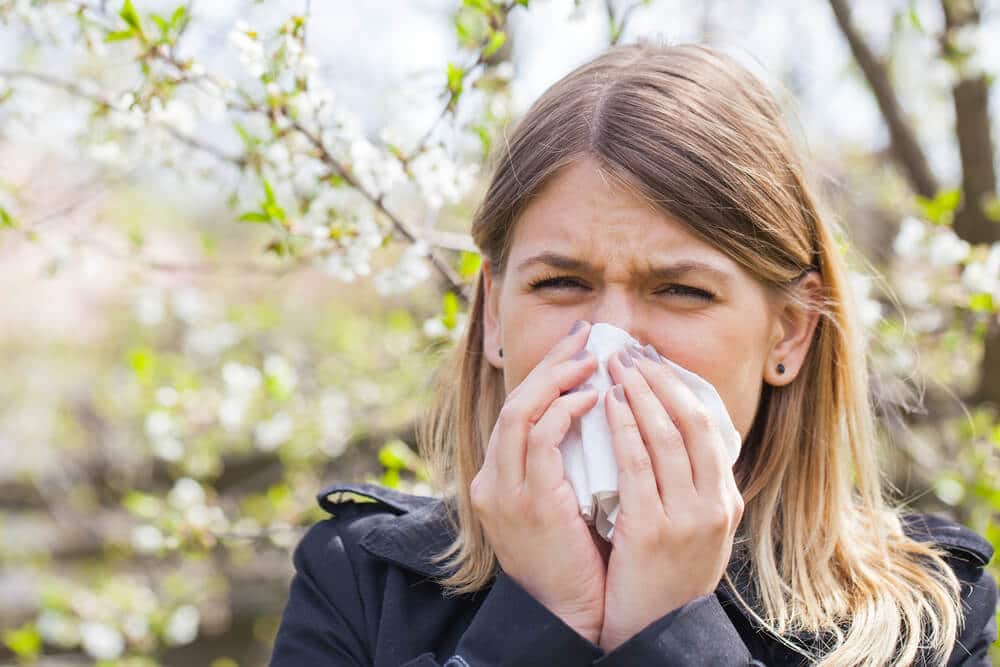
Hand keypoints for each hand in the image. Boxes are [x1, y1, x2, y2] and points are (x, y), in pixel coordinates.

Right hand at [470, 320, 605, 643]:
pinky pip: (539, 439)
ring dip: (558, 379)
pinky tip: (594, 397)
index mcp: (500, 479)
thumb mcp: (565, 503)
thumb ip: (569, 462)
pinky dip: (565, 411)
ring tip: (594, 360)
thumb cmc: (579, 560)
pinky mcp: (526, 502)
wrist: (568, 615)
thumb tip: (603, 417)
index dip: (547, 374)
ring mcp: (504, 491)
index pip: (519, 410)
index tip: (579, 347)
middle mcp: (492, 480)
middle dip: (552, 363)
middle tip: (588, 335)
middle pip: (515, 401)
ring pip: (520, 411)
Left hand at [597, 342, 744, 651]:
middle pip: (691, 423)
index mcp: (726, 500)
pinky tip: (609, 404)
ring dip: (640, 393)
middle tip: (629, 351)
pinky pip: (637, 466)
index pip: (708, 427)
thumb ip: (689, 487)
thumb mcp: (693, 531)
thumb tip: (669, 433)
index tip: (652, 360)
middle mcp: (715, 505)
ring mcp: (687, 518)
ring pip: (666, 437)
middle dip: (659, 380)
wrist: (655, 633)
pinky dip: (624, 428)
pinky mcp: (653, 531)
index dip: (678, 387)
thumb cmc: (666, 578)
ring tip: (616, 366)